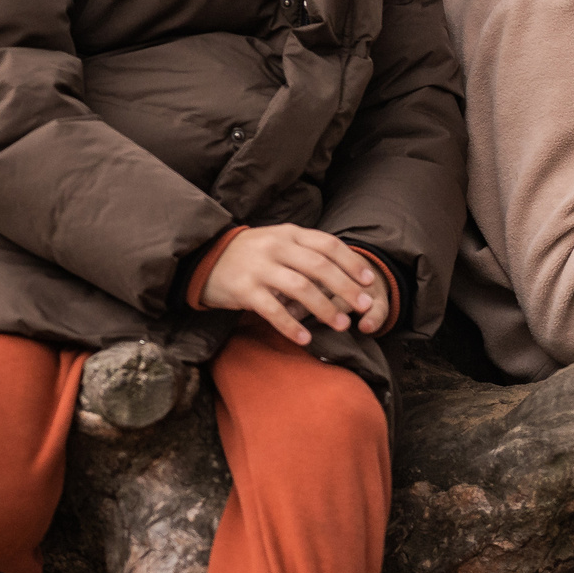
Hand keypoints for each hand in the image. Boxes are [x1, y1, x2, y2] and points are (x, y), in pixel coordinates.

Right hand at [199, 224, 385, 344]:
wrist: (204, 257)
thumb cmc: (252, 253)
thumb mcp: (278, 241)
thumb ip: (306, 250)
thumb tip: (346, 268)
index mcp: (289, 233)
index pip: (328, 245)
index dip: (352, 263)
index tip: (369, 281)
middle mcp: (276, 247)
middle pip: (319, 266)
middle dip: (345, 287)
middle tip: (363, 306)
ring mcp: (259, 268)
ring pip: (300, 288)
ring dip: (324, 309)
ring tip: (341, 325)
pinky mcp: (244, 290)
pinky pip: (273, 310)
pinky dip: (291, 326)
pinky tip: (305, 339)